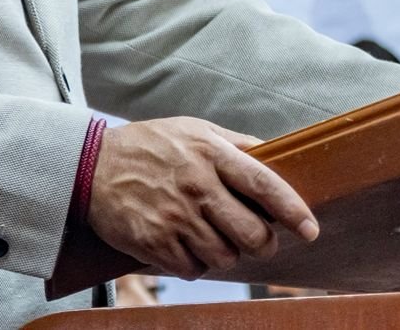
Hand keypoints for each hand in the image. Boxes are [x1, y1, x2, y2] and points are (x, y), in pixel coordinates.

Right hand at [86, 117, 317, 279]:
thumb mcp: (192, 130)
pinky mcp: (154, 242)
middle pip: (252, 234)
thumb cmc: (149, 146)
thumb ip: (235, 144)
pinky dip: (195, 262)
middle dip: (262, 243)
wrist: (90, 165)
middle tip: (256, 238)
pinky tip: (184, 242)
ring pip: (226, 257)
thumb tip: (276, 154)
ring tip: (211, 235)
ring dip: (225, 252)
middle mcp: (195, 186)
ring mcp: (174, 217)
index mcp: (210, 153)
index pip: (264, 185)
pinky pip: (193, 269)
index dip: (294, 210)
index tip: (310, 229)